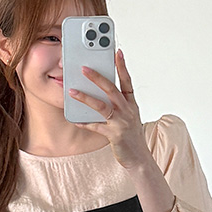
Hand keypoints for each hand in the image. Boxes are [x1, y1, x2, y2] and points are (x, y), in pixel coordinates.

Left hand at [69, 49, 151, 170]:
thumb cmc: (131, 136)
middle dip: (97, 78)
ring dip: (86, 98)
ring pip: (102, 106)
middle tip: (84, 68)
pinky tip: (75, 119)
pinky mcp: (115, 135)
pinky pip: (96, 127)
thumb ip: (116, 104)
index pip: (127, 81)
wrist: (139, 158)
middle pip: (112, 90)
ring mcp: (122, 122)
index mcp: (131, 104)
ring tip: (72, 91)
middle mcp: (128, 110)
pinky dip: (84, 123)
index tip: (117, 52)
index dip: (122, 66)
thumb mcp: (128, 117)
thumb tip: (97, 92)